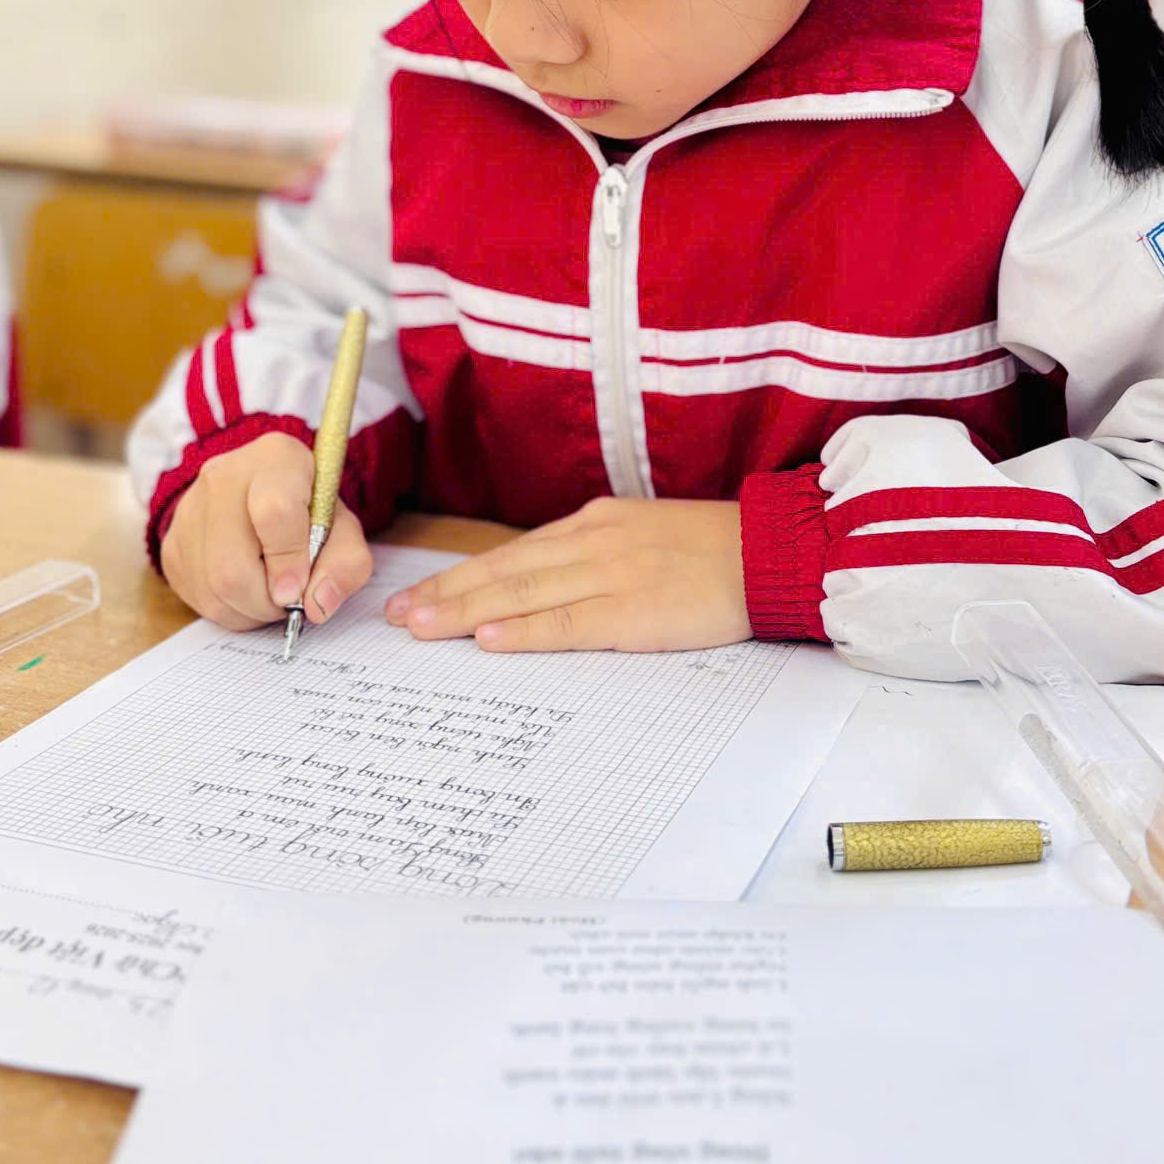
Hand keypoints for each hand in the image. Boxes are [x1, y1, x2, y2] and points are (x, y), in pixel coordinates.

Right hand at [159, 433, 371, 632]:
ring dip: (250, 610)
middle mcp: (223, 476)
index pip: (275, 513)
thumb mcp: (343, 529)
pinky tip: (248, 591)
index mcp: (276, 459)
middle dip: (267, 601)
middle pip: (233, 566)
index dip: (289, 562)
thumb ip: (346, 564)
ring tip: (271, 593)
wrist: (263, 494)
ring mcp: (189, 509)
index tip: (298, 592)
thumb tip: (318, 605)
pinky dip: (230, 610)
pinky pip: (197, 597)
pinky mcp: (172, 542)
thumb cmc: (308, 512)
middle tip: (289, 600)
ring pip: (212, 588)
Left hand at [385, 496, 748, 653]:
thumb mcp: (642, 533)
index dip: (460, 577)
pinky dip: (524, 631)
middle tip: (396, 617)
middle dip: (445, 594)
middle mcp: (593, 542)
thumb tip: (542, 582)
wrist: (768, 552)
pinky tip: (487, 639)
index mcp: (594, 523)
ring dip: (465, 612)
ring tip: (420, 627)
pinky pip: (568, 622)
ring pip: (522, 594)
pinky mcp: (634, 609)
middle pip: (504, 571)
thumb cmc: (711, 550)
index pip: (512, 554)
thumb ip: (593, 553)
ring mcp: (611, 574)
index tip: (417, 596)